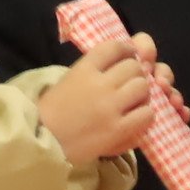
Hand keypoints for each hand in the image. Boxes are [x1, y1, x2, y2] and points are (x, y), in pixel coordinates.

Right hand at [33, 34, 161, 163]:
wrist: (43, 141)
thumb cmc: (51, 112)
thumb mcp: (68, 80)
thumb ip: (92, 70)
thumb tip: (121, 62)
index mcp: (83, 69)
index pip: (114, 47)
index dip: (127, 50)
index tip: (129, 56)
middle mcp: (98, 84)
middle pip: (133, 67)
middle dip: (135, 75)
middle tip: (129, 85)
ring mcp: (109, 107)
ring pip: (143, 87)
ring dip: (142, 94)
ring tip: (133, 103)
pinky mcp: (117, 129)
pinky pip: (146, 114)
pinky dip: (144, 115)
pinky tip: (134, 119)